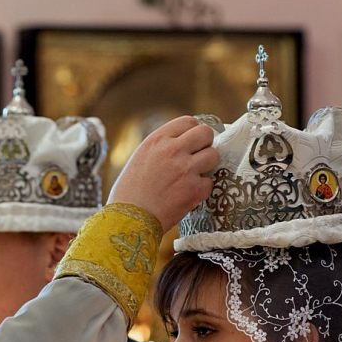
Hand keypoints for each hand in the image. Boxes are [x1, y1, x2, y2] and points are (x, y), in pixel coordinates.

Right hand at [107, 116, 217, 230]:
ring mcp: (186, 169)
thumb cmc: (128, 193)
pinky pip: (209, 182)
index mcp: (156, 140)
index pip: (188, 121)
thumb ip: (161, 148)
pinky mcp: (195, 189)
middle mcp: (173, 150)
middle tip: (199, 156)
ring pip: (213, 155)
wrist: (128, 220)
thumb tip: (183, 144)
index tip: (192, 142)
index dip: (193, 132)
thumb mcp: (140, 159)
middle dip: (205, 144)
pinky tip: (187, 195)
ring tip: (194, 176)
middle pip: (206, 133)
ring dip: (207, 165)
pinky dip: (201, 190)